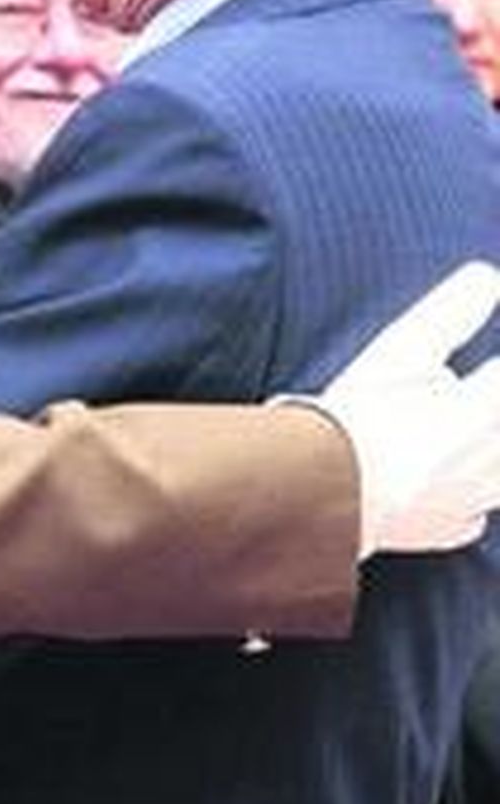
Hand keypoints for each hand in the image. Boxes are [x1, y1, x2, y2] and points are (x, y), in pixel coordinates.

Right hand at [306, 261, 499, 556]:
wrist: (320, 489)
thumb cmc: (356, 414)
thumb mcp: (400, 351)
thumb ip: (450, 313)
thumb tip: (487, 276)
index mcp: (484, 412)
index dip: (494, 374)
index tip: (485, 369)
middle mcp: (490, 460)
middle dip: (488, 401)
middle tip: (469, 399)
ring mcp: (475, 499)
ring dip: (487, 449)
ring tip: (467, 433)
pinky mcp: (452, 527)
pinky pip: (479, 514)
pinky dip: (475, 499)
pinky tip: (457, 486)